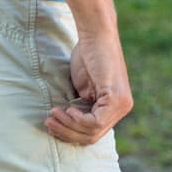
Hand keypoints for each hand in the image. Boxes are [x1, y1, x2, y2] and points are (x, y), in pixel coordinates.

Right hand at [48, 30, 133, 144]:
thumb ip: (82, 107)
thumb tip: (69, 127)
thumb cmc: (87, 56)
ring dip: (68, 126)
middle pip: (92, 137)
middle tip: (48, 121)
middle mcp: (123, 108)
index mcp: (116, 108)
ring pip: (92, 131)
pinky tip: (67, 110)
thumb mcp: (84, 88)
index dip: (70, 132)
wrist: (95, 34)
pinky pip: (95, 123)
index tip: (52, 122)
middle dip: (67, 132)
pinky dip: (78, 120)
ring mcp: (122, 105)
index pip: (93, 133)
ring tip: (54, 113)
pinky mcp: (116, 99)